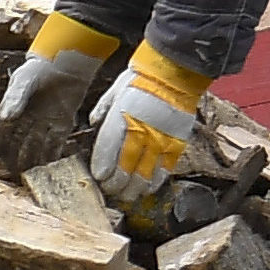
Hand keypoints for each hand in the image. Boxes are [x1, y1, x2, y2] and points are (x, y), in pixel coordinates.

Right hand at [0, 16, 122, 168]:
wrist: (68, 63)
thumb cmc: (42, 68)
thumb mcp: (24, 80)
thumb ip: (15, 98)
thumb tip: (6, 118)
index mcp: (13, 108)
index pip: (1, 130)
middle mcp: (27, 119)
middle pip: (17, 144)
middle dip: (15, 157)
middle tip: (14, 171)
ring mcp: (44, 123)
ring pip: (36, 147)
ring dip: (33, 160)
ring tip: (31, 173)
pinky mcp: (62, 125)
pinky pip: (55, 144)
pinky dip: (53, 155)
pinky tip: (50, 165)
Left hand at [81, 60, 207, 213]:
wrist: (173, 74)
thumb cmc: (140, 80)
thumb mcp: (114, 91)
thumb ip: (102, 110)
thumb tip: (92, 123)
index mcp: (120, 120)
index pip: (106, 154)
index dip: (101, 171)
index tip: (99, 178)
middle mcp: (139, 134)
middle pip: (123, 170)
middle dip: (115, 184)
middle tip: (111, 189)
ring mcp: (159, 141)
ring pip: (143, 176)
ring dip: (132, 189)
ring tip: (127, 195)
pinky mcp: (176, 144)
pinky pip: (164, 171)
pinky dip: (153, 183)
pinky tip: (146, 189)